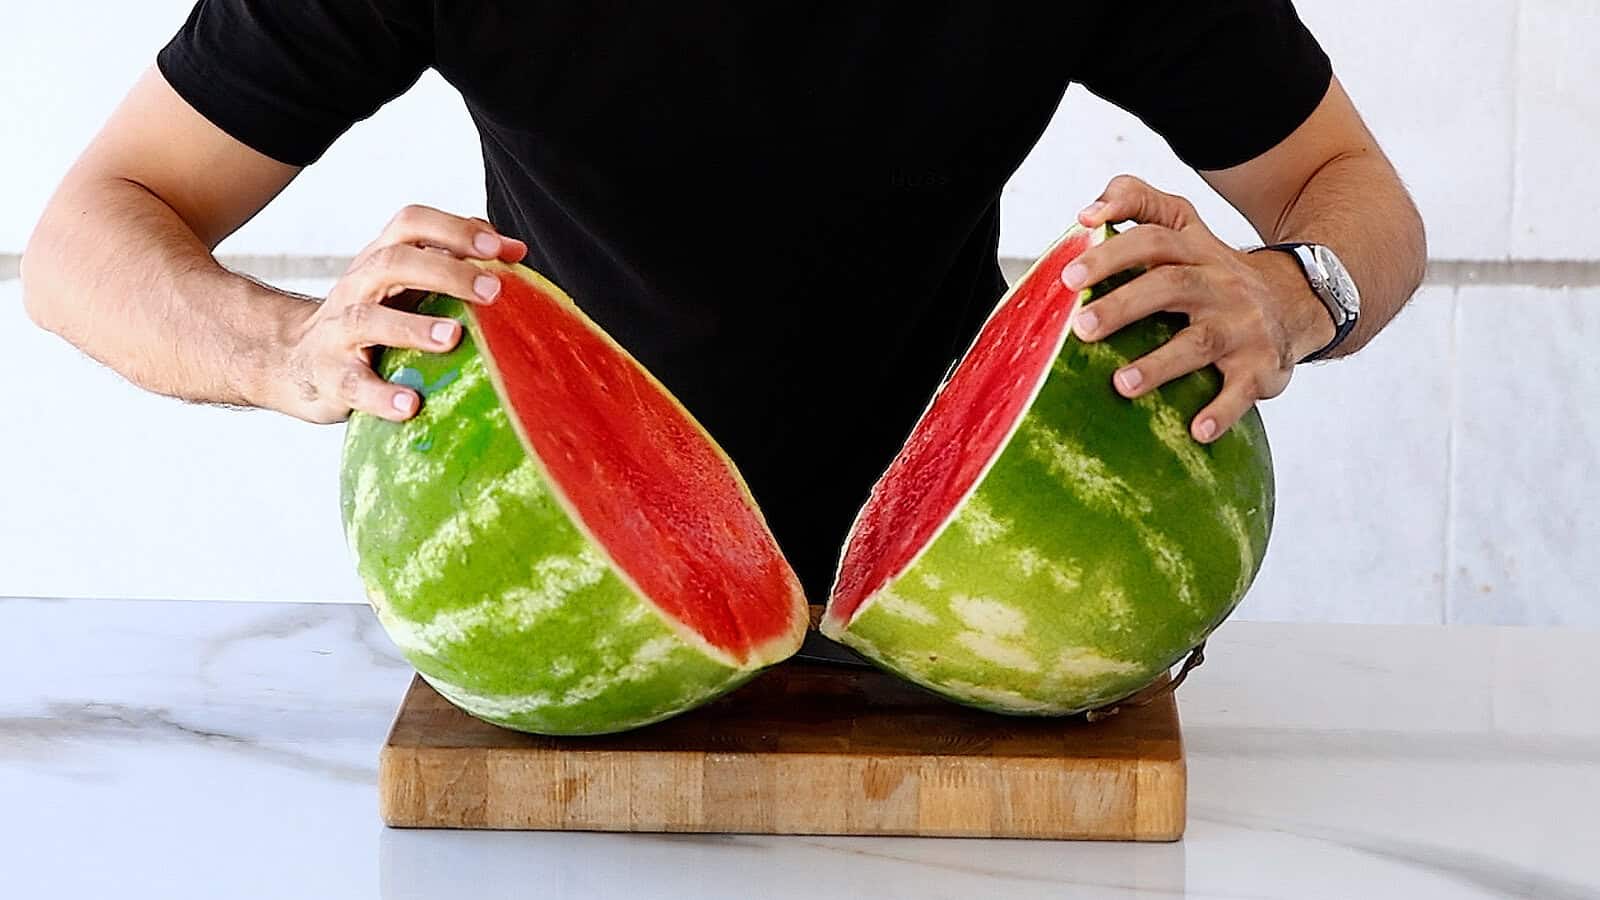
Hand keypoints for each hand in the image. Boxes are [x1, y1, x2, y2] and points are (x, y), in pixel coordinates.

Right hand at [271, 205, 527, 423]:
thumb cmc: (372, 317)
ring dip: (413, 327)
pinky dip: (381, 395)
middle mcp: (357, 286)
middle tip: (493, 292)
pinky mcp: (331, 376)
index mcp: (380, 259)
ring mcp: (338, 331)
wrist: (295, 361)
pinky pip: (354, 384)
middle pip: (392, 262)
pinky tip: (411, 405)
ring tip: (453, 337)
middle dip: (445, 273)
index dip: (453, 229)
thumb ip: (454, 261)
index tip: (497, 248)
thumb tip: (515, 250)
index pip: (411, 224)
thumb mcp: (406, 284)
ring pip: (369, 318)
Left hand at [1062, 175, 1334, 442]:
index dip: (1112, 251)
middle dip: (1124, 305)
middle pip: (1170, 286)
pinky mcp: (1261, 367)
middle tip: (1081, 327)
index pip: (1154, 238)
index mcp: (1195, 250)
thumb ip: (1138, 202)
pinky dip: (1221, 413)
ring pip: (1199, 343)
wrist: (1298, 303)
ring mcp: (1243, 326)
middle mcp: (1220, 283)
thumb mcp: (1186, 228)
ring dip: (1159, 365)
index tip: (1070, 273)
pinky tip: (1195, 432)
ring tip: (1121, 384)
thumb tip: (1086, 212)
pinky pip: (1241, 392)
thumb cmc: (1213, 272)